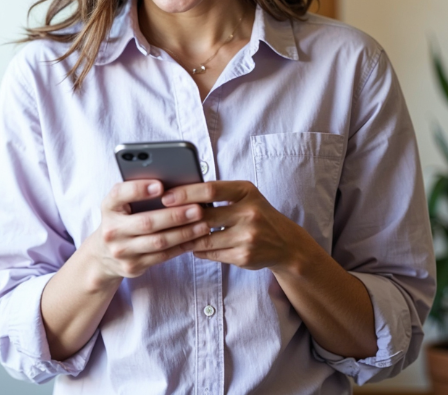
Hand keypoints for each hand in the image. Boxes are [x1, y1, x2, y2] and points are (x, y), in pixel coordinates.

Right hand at [83, 179, 209, 283]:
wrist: (103, 256)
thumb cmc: (121, 221)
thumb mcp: (120, 205)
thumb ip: (138, 193)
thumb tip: (174, 183)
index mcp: (108, 207)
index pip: (120, 194)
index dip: (139, 189)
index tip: (160, 186)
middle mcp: (111, 230)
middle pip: (146, 222)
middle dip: (175, 216)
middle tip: (198, 209)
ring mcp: (121, 251)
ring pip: (158, 242)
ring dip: (184, 233)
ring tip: (203, 225)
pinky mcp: (133, 266)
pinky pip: (162, 256)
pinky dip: (182, 247)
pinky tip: (195, 239)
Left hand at [162, 180, 312, 271]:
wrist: (286, 244)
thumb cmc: (258, 214)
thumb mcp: (245, 196)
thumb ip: (219, 193)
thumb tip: (181, 194)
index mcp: (247, 192)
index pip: (210, 190)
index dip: (185, 193)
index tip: (166, 197)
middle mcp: (249, 213)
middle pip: (205, 216)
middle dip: (179, 217)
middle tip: (160, 218)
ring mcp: (247, 237)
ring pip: (204, 238)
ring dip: (186, 237)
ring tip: (171, 233)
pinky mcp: (244, 256)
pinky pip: (211, 253)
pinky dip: (198, 250)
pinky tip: (190, 246)